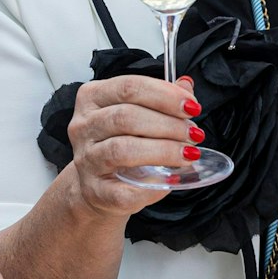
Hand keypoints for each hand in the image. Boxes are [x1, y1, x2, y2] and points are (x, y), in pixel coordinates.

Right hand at [65, 75, 200, 218]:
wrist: (99, 186)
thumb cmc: (120, 144)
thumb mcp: (137, 114)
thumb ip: (161, 99)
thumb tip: (186, 86)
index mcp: (92, 98)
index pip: (128, 87)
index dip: (164, 95)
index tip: (191, 107)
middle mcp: (83, 126)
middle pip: (126, 117)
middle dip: (168, 124)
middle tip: (193, 134)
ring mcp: (86, 160)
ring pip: (123, 149)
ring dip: (164, 151)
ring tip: (189, 153)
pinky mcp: (94, 191)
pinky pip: (125, 190)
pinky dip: (153, 186)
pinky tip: (171, 181)